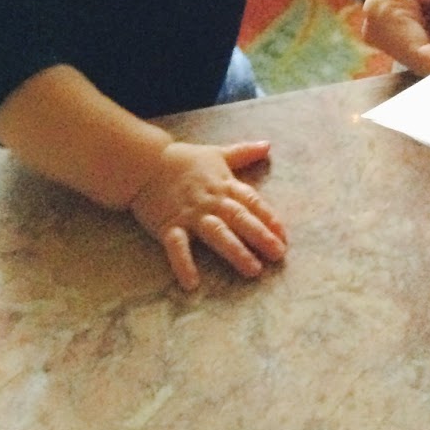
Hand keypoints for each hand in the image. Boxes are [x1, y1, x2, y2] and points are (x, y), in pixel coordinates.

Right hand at [129, 139, 287, 291]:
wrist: (145, 162)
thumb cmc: (184, 160)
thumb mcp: (217, 153)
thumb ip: (243, 152)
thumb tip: (268, 145)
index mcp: (224, 185)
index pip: (252, 202)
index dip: (269, 218)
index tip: (284, 236)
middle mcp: (211, 201)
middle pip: (240, 218)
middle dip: (261, 236)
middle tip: (278, 255)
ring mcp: (191, 214)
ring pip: (217, 233)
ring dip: (236, 251)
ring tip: (253, 269)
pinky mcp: (169, 225)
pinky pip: (177, 247)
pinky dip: (184, 264)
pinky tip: (192, 284)